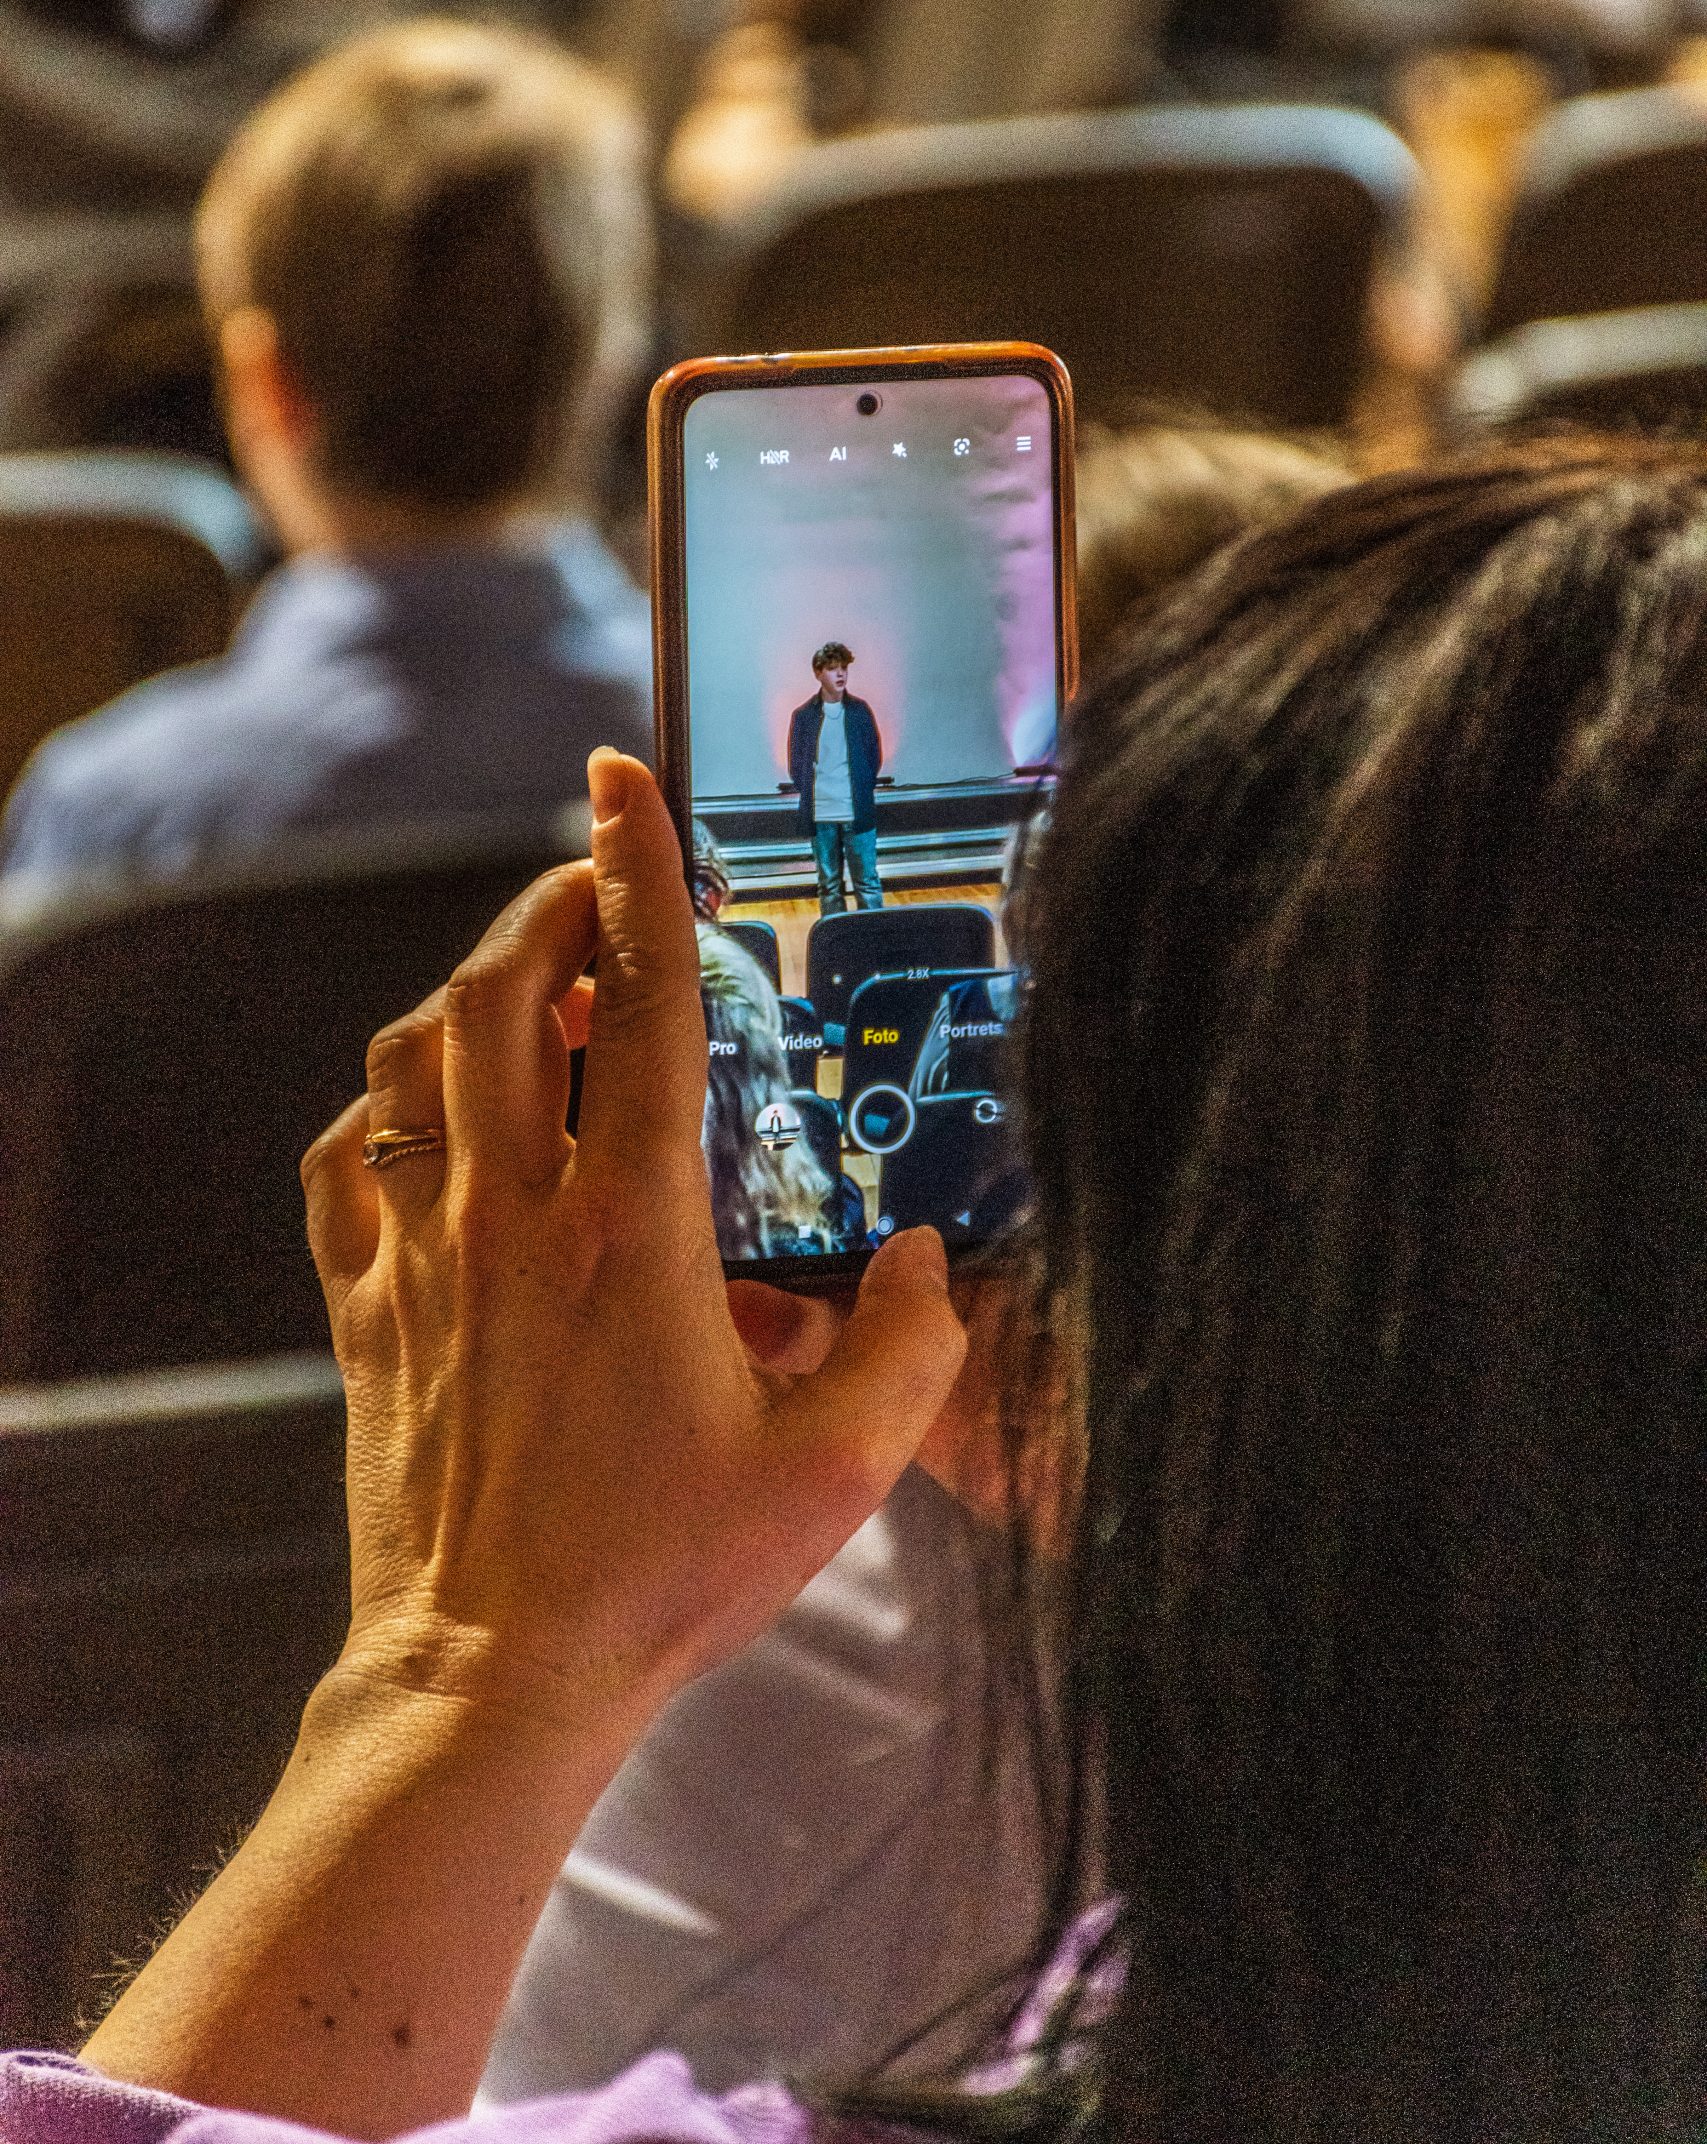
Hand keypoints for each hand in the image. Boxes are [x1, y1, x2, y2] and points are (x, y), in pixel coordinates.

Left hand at [303, 750, 965, 1738]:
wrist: (492, 1679)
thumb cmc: (660, 1578)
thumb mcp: (834, 1474)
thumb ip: (911, 1350)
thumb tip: (929, 1261)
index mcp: (630, 1229)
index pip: (642, 1001)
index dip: (639, 872)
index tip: (627, 779)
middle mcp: (512, 1215)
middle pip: (504, 995)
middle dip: (546, 910)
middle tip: (595, 892)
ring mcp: (422, 1260)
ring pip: (415, 1062)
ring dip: (471, 997)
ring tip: (534, 995)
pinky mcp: (366, 1315)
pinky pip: (345, 1167)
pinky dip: (382, 1112)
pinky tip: (427, 1125)